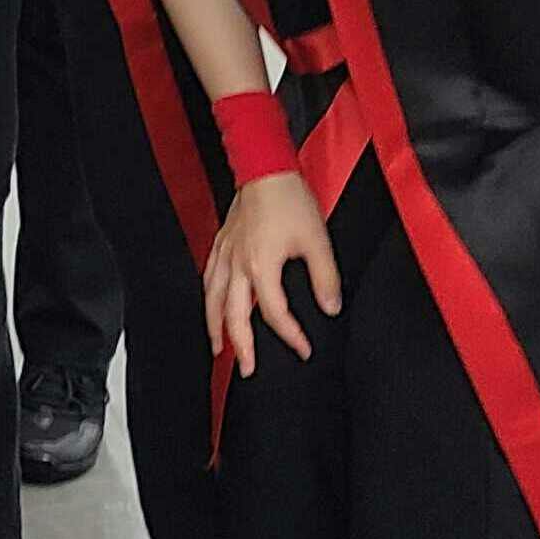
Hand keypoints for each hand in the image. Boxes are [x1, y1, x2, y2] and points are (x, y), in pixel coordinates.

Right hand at [206, 172, 339, 376]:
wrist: (266, 169)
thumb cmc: (289, 199)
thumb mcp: (317, 240)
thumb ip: (325, 278)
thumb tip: (330, 307)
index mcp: (260, 266)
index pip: (275, 313)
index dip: (291, 335)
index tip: (304, 349)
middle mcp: (237, 265)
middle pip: (233, 315)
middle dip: (240, 346)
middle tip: (246, 369)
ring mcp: (225, 254)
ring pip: (213, 299)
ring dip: (215, 327)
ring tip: (219, 348)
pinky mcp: (221, 244)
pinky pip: (208, 279)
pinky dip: (209, 298)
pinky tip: (212, 305)